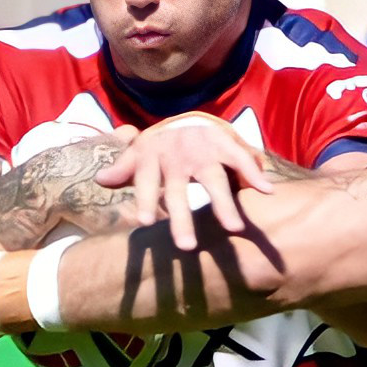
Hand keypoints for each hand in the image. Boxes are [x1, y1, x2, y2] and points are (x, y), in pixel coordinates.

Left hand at [101, 116, 268, 251]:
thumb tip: (100, 180)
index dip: (146, 200)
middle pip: (178, 189)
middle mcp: (177, 154)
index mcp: (152, 156)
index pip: (146, 181)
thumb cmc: (160, 148)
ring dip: (224, 204)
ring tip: (234, 229)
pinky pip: (240, 159)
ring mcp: (203, 149)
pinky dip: (253, 174)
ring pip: (214, 179)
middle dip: (182, 218)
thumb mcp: (139, 154)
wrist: (187, 119)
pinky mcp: (225, 144)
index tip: (146, 222)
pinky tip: (266, 191)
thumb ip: (123, 169)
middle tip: (186, 248)